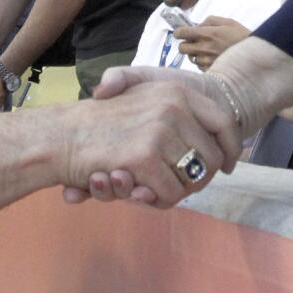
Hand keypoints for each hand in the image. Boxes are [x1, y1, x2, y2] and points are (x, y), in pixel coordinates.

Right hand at [56, 79, 241, 208]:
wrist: (61, 134)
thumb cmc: (101, 120)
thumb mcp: (139, 95)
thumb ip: (176, 109)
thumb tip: (219, 144)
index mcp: (177, 91)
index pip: (224, 123)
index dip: (230, 149)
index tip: (228, 165)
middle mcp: (174, 106)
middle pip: (213, 158)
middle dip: (200, 178)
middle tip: (182, 187)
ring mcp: (159, 131)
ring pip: (193, 179)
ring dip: (178, 192)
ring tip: (152, 188)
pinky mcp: (144, 157)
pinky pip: (171, 193)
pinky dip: (161, 201)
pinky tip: (140, 194)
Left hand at [176, 17, 248, 70]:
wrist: (255, 54)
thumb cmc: (241, 36)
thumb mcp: (228, 22)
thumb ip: (210, 21)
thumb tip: (197, 25)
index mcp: (207, 33)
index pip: (182, 33)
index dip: (179, 32)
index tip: (181, 33)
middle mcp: (204, 48)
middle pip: (182, 48)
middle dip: (185, 44)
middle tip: (194, 42)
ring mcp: (206, 61)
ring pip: (191, 58)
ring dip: (195, 54)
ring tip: (206, 51)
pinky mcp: (210, 71)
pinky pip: (199, 67)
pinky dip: (203, 63)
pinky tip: (212, 59)